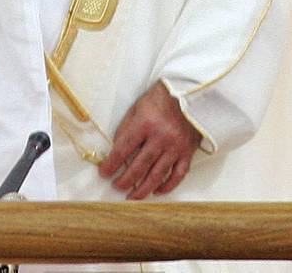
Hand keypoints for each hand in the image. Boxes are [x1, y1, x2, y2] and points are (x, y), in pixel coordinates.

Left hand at [98, 81, 202, 199]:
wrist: (188, 95)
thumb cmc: (158, 100)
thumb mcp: (135, 110)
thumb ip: (126, 130)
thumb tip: (115, 151)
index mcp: (144, 125)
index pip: (123, 150)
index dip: (111, 164)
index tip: (104, 173)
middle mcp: (161, 138)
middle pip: (140, 166)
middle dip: (126, 180)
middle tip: (116, 187)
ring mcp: (176, 147)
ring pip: (158, 174)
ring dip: (144, 188)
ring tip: (133, 197)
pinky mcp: (188, 152)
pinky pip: (178, 174)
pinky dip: (168, 185)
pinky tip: (158, 191)